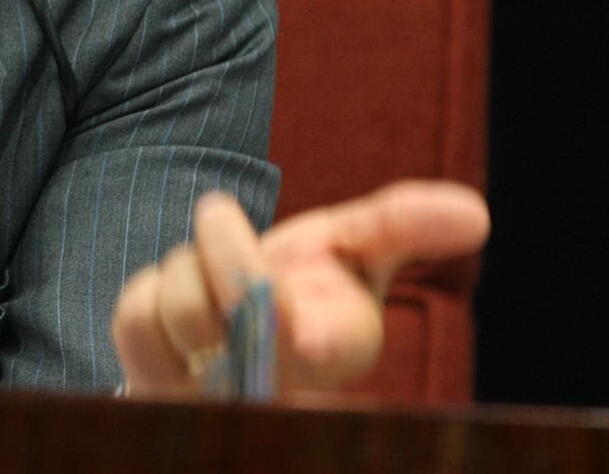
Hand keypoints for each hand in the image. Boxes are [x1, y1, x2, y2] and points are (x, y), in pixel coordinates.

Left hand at [110, 180, 490, 396]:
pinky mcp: (153, 394)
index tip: (309, 333)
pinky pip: (135, 318)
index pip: (330, 352)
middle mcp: (278, 388)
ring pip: (181, 307)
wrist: (238, 341)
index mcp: (340, 352)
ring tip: (209, 269)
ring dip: (187, 265)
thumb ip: (401, 228)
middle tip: (219, 210)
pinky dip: (150, 288)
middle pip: (243, 315)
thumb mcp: (354, 254)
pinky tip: (175, 304)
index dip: (314, 341)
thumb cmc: (307, 292)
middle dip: (228, 253)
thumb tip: (473, 213)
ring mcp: (212, 399)